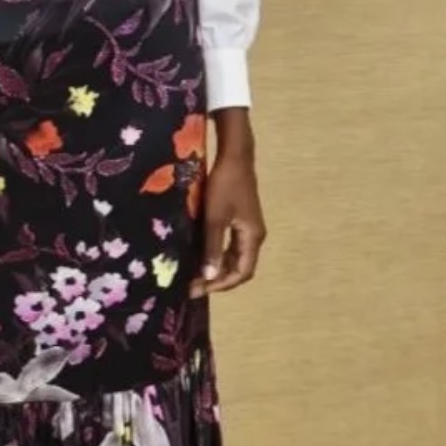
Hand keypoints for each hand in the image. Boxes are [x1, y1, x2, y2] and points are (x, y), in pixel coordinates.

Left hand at [190, 149, 266, 298]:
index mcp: (252, 237)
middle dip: (217, 278)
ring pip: (234, 255)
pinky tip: (200, 252)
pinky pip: (230, 243)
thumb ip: (213, 246)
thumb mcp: (215, 217)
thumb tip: (210, 276)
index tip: (199, 288)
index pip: (242, 272)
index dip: (221, 284)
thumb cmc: (225, 186)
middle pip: (239, 266)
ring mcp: (248, 226)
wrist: (234, 156)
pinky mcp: (240, 218)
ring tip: (194, 272)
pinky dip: (217, 252)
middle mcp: (254, 235)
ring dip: (217, 265)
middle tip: (192, 284)